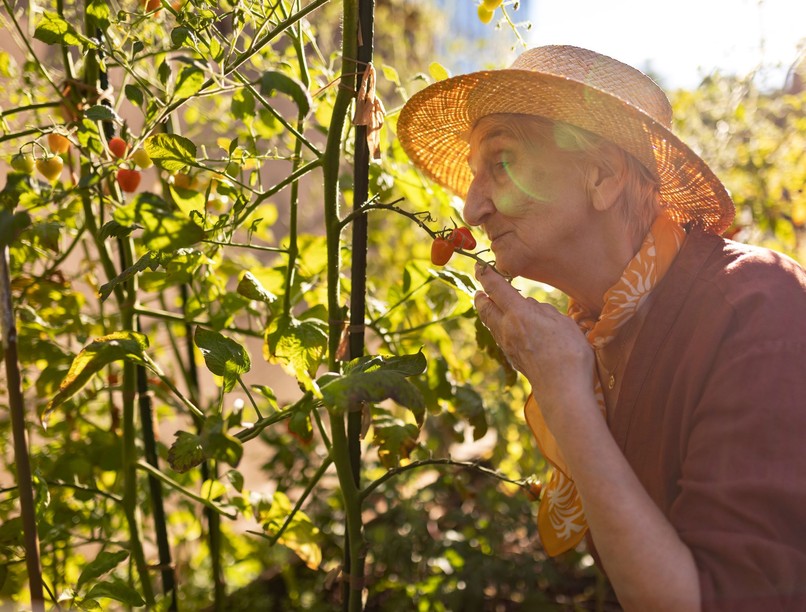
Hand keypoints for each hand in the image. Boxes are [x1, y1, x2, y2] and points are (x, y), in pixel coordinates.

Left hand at [474, 263, 594, 425]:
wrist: (562, 388)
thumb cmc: (569, 352)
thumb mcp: (562, 322)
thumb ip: (543, 310)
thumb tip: (529, 306)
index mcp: (519, 314)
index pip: (496, 288)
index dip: (486, 275)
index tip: (480, 266)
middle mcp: (507, 328)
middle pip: (485, 307)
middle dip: (481, 295)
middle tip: (480, 288)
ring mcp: (507, 345)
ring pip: (490, 323)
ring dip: (488, 311)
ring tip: (489, 303)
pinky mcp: (512, 357)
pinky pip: (499, 335)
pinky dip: (497, 325)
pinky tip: (506, 325)